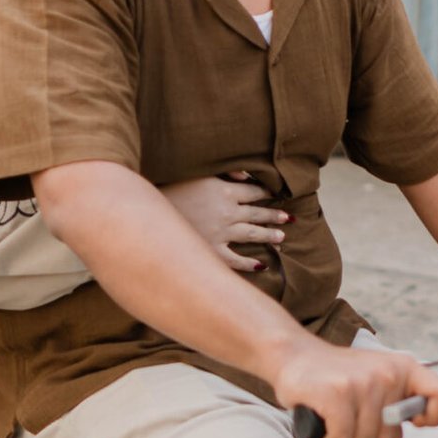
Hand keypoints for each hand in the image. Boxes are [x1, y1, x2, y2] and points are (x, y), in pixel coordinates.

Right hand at [162, 173, 288, 272]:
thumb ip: (222, 172)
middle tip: (289, 218)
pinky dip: (249, 264)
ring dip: (269, 236)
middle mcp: (228, 213)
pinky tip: (261, 265)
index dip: (268, 192)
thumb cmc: (169, 187)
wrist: (148, 214)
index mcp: (226, 191)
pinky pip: (236, 260)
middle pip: (258, 213)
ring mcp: (221, 234)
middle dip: (275, 215)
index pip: (255, 191)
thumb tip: (245, 175)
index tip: (278, 194)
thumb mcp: (197, 172)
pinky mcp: (211, 252)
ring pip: (252, 235)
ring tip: (282, 238)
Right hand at [273, 336, 437, 437]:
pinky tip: (321, 425)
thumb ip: (389, 412)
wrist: (293, 355)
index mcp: (403, 368)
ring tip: (333, 419)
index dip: (434, 416)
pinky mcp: (336, 394)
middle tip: (348, 419)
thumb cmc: (336, 374)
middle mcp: (388, 373)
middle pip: (391, 436)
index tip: (412, 422)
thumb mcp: (373, 382)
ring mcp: (362, 383)